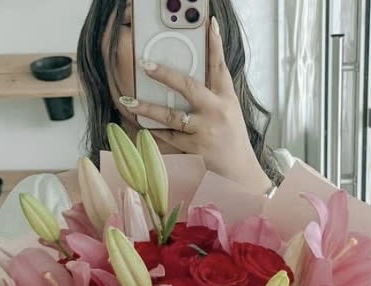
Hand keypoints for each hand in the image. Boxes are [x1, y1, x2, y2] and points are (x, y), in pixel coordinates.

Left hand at [119, 17, 270, 193]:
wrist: (241, 176)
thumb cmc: (232, 142)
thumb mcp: (229, 113)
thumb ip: (213, 94)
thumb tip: (186, 76)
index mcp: (227, 100)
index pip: (220, 67)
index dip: (215, 44)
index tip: (210, 24)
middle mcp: (217, 113)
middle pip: (190, 87)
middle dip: (166, 75)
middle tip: (146, 64)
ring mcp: (206, 132)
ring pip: (172, 117)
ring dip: (148, 108)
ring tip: (129, 102)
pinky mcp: (195, 150)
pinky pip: (168, 139)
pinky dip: (154, 134)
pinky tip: (140, 129)